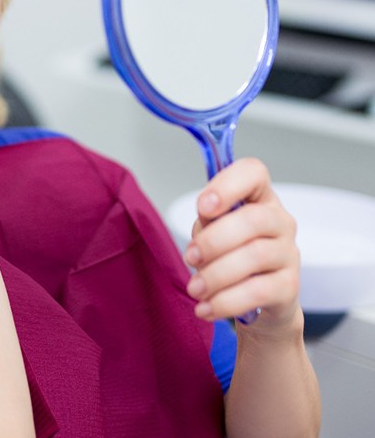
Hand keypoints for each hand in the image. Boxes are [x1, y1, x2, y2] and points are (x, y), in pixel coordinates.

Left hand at [184, 158, 300, 330]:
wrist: (259, 300)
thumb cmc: (231, 253)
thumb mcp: (214, 229)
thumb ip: (208, 219)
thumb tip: (205, 221)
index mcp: (259, 197)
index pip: (253, 173)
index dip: (228, 185)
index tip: (204, 206)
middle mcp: (280, 221)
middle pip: (253, 220)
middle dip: (214, 240)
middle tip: (190, 257)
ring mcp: (289, 253)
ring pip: (254, 257)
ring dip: (216, 274)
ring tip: (194, 288)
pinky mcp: (290, 287)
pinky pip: (257, 292)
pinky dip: (225, 301)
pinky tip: (205, 308)